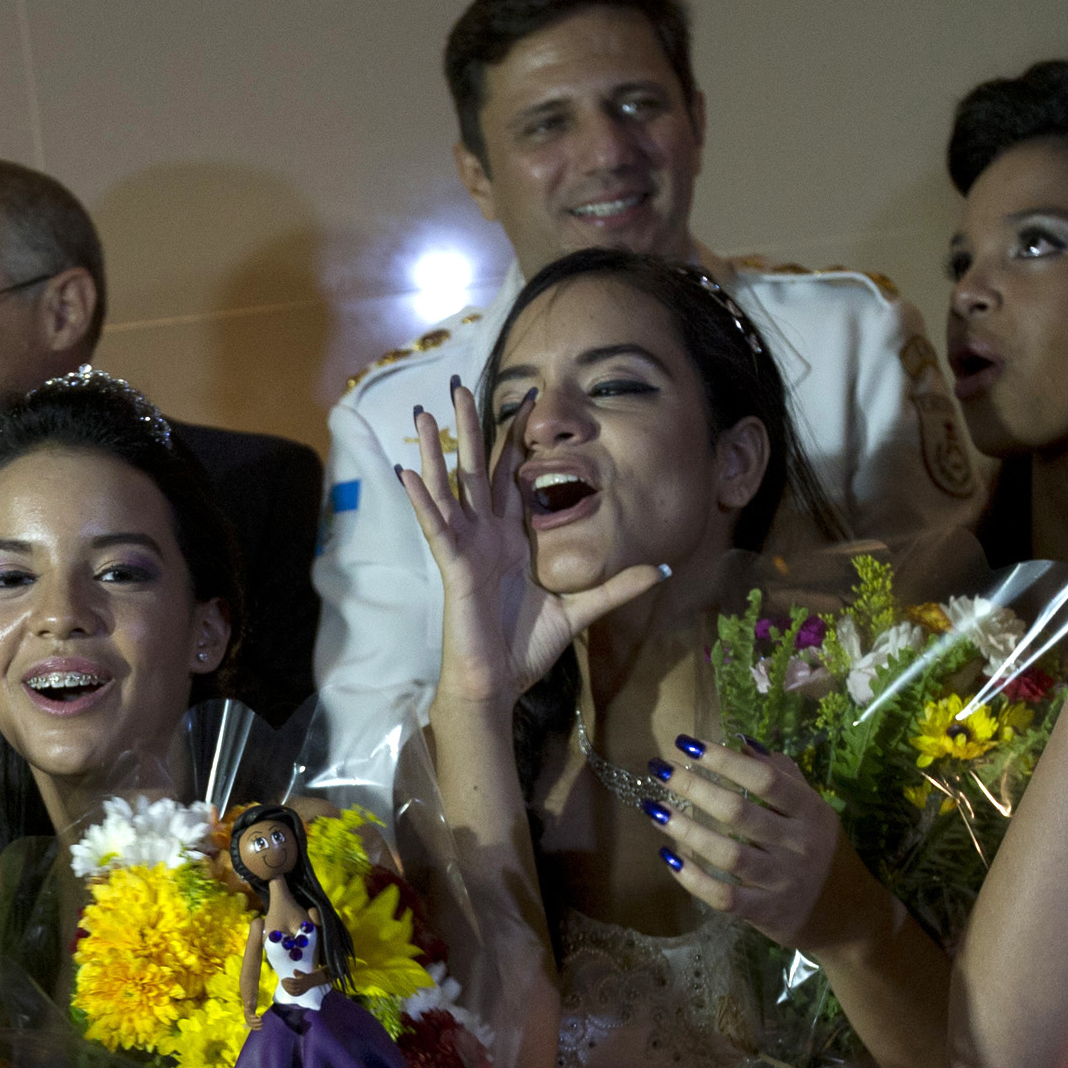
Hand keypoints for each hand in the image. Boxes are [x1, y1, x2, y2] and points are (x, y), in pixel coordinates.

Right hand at [399, 376, 664, 704]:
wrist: (498, 683)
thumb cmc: (528, 648)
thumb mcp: (581, 609)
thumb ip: (617, 586)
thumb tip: (660, 567)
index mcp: (513, 538)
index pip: (512, 476)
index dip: (517, 438)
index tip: (526, 398)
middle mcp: (486, 535)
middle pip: (476, 468)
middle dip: (468, 427)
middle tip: (459, 384)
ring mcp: (466, 547)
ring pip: (449, 487)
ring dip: (436, 450)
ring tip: (424, 412)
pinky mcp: (453, 565)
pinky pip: (435, 525)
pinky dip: (422, 498)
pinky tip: (407, 470)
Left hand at [649, 736, 844, 949]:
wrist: (850, 918)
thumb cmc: (825, 855)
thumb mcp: (815, 812)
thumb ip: (785, 777)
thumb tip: (745, 743)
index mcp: (811, 813)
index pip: (765, 780)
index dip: (724, 760)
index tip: (687, 744)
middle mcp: (798, 845)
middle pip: (739, 812)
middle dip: (694, 787)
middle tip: (659, 770)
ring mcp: (782, 882)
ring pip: (727, 854)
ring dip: (686, 830)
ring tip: (654, 809)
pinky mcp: (767, 913)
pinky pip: (723, 896)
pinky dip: (693, 879)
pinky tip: (669, 857)